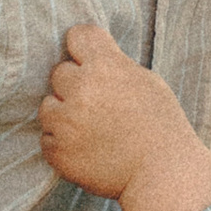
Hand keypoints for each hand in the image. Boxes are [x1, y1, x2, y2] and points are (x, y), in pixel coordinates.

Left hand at [39, 22, 210, 210]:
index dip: (82, 46)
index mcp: (106, 66)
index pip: (77, 36)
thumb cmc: (161, 126)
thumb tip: (91, 59)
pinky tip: (86, 148)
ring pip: (47, 106)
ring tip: (90, 128)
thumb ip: (115, 66)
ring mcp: (66, 122)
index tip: (87, 57)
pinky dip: (62, 143)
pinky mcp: (58, 151)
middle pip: (59, 73)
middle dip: (75, 85)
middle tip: (97, 103)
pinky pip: (47, 138)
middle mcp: (81, 90)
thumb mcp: (147, 81)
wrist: (162, 175)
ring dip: (63, 114)